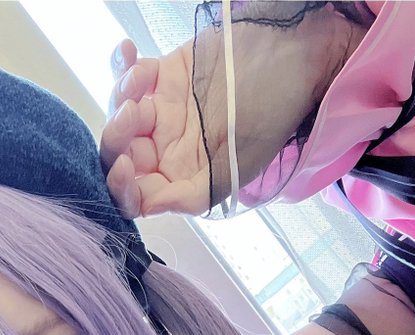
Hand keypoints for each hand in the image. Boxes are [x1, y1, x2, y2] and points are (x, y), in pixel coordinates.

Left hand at [101, 17, 336, 220]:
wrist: (297, 56)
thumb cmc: (274, 114)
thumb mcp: (235, 167)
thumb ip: (190, 193)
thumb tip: (147, 204)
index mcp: (184, 180)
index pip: (137, 195)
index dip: (121, 187)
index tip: (123, 167)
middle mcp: (170, 151)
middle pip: (121, 155)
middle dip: (117, 139)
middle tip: (133, 113)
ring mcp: (165, 113)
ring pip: (121, 115)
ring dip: (121, 99)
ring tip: (142, 84)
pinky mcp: (165, 76)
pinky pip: (130, 77)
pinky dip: (122, 66)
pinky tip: (127, 51)